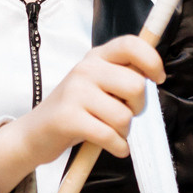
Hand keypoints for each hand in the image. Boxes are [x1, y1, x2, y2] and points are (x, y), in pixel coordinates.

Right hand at [0, 35, 160, 192]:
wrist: (35, 133)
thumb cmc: (76, 110)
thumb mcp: (96, 84)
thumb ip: (122, 75)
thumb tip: (154, 76)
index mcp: (95, 57)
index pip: (130, 45)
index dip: (152, 60)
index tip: (158, 79)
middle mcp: (85, 70)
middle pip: (136, 86)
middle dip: (139, 108)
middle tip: (125, 114)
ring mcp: (75, 93)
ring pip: (124, 116)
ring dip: (125, 132)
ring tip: (111, 131)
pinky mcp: (68, 119)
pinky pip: (109, 136)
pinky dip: (118, 147)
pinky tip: (114, 147)